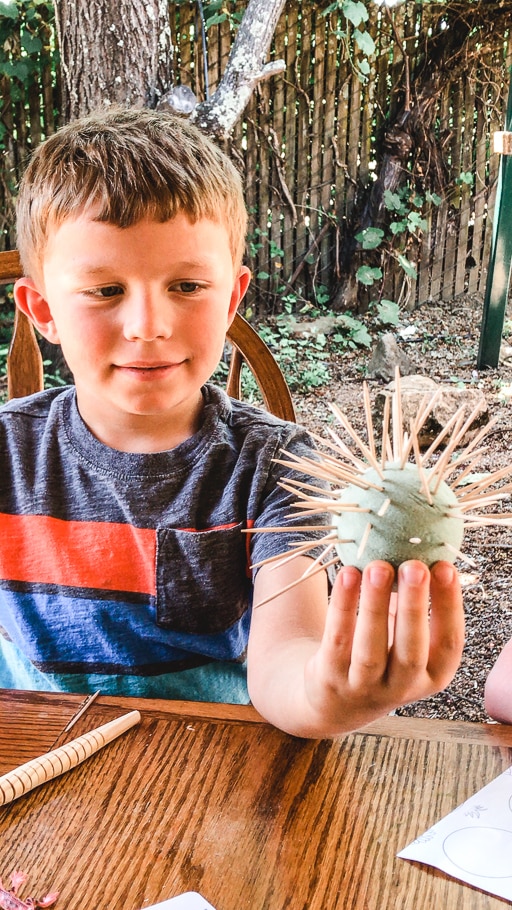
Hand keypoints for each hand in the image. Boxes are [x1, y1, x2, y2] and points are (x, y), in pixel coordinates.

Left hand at [304, 559, 463, 732]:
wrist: (335, 701)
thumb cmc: (381, 654)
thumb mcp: (405, 639)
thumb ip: (415, 604)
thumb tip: (422, 546)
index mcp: (432, 675)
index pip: (449, 643)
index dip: (449, 605)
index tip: (445, 566)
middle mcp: (402, 687)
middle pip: (411, 650)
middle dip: (415, 606)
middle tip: (415, 566)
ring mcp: (364, 687)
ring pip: (370, 648)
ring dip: (375, 606)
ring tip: (377, 567)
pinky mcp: (331, 679)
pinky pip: (337, 640)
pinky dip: (343, 606)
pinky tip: (348, 575)